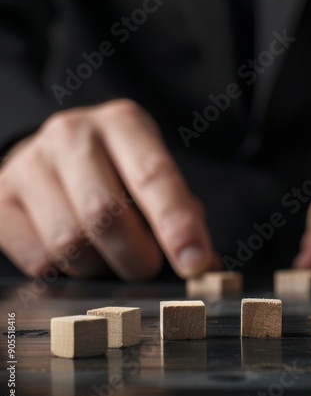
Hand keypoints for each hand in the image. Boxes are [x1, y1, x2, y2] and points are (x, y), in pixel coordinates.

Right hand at [0, 99, 218, 279]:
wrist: (57, 154)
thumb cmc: (119, 170)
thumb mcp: (154, 175)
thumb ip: (181, 214)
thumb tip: (205, 266)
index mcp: (123, 123)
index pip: (153, 175)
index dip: (176, 224)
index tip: (194, 263)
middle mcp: (72, 133)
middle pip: (104, 213)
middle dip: (135, 257)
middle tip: (148, 268)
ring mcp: (31, 162)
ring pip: (69, 242)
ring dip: (101, 267)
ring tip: (110, 255)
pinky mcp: (1, 195)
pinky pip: (39, 259)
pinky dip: (68, 271)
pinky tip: (78, 253)